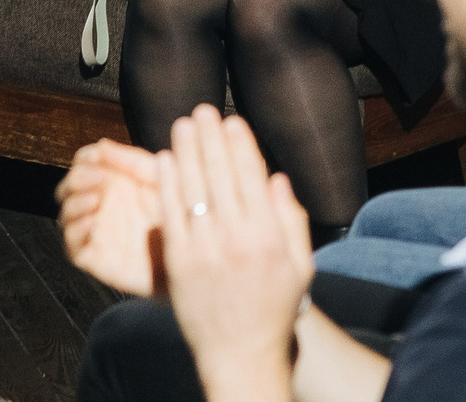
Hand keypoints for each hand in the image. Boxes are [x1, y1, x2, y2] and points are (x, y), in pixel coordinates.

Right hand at [59, 140, 163, 296]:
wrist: (191, 252)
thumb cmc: (178, 212)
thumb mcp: (159, 177)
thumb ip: (131, 161)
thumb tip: (100, 145)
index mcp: (113, 182)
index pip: (84, 165)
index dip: (85, 158)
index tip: (95, 156)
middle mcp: (100, 205)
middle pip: (68, 188)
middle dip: (76, 179)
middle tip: (98, 178)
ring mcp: (96, 231)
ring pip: (66, 215)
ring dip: (75, 204)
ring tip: (96, 200)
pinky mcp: (95, 257)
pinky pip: (72, 246)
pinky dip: (76, 232)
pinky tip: (92, 223)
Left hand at [158, 109, 312, 400]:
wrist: (241, 355)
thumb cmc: (275, 309)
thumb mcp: (301, 266)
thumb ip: (293, 221)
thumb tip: (277, 179)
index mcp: (269, 237)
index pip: (251, 177)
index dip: (240, 144)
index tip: (232, 120)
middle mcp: (236, 240)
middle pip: (219, 175)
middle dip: (210, 138)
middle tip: (202, 110)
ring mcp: (204, 251)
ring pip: (193, 189)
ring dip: (186, 152)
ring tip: (182, 125)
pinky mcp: (178, 264)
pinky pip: (170, 215)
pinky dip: (167, 185)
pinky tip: (164, 161)